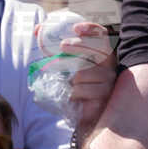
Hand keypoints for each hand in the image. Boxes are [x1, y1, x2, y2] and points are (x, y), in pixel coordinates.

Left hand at [65, 22, 117, 141]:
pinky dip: (73, 94)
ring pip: (84, 73)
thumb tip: (37, 30)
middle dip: (79, 46)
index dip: (92, 30)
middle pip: (97, 49)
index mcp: (103, 58)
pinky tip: (76, 100)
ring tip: (74, 90)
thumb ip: (57, 51)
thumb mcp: (66, 69)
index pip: (103, 38)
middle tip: (63, 46)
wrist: (82, 120)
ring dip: (73, 81)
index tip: (77, 27)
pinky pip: (81, 89)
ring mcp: (109, 81)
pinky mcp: (104, 95)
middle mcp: (110, 67)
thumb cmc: (76, 94)